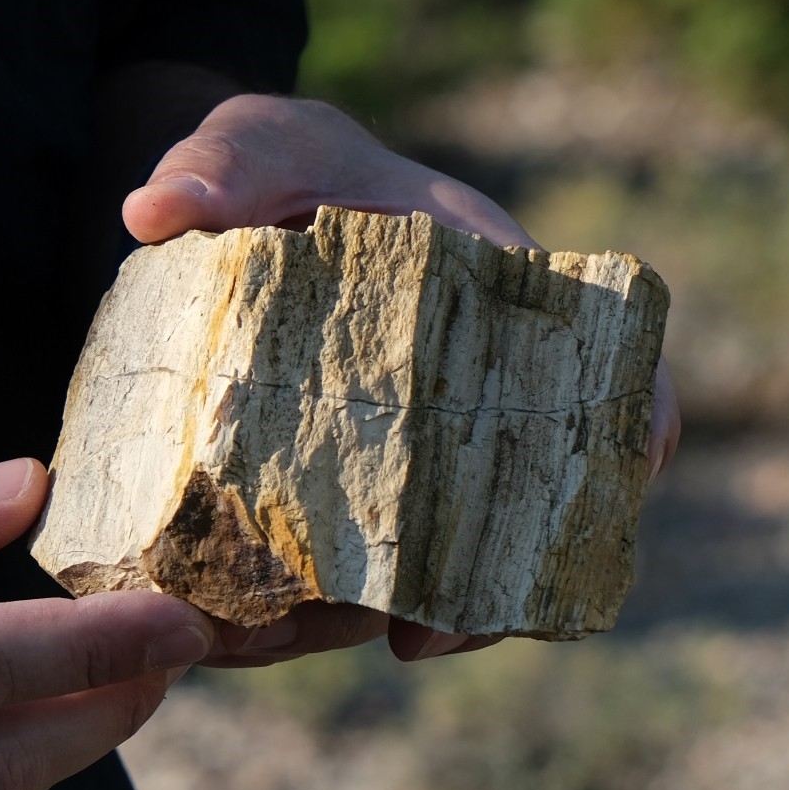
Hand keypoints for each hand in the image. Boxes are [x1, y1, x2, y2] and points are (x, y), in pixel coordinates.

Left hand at [122, 92, 680, 661]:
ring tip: (300, 644)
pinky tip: (248, 632)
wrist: (222, 210)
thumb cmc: (273, 167)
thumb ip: (219, 164)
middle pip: (528, 512)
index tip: (628, 479)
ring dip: (382, 622)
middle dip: (486, 592)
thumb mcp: (255, 145)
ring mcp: (404, 464)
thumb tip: (153, 210)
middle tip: (415, 638)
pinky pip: (346, 580)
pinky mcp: (333, 501)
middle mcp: (465, 400)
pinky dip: (307, 616)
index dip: (635, 426)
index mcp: (491, 297)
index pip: (607, 367)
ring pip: (434, 571)